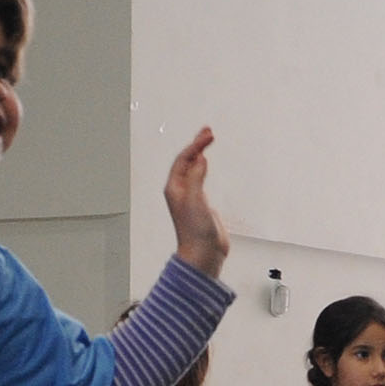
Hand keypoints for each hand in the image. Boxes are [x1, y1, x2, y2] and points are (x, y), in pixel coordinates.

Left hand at [162, 126, 228, 276]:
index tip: (209, 135)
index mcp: (175, 188)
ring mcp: (191, 197)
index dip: (196, 145)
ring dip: (200, 154)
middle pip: (187, 161)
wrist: (203, 254)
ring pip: (193, 168)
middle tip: (207, 131)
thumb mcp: (196, 200)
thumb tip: (200, 158)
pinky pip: (201, 178)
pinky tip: (208, 164)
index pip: (184, 159)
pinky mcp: (201, 204)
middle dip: (197, 145)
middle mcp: (181, 190)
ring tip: (207, 142)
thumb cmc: (195, 232)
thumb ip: (197, 177)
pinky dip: (205, 167)